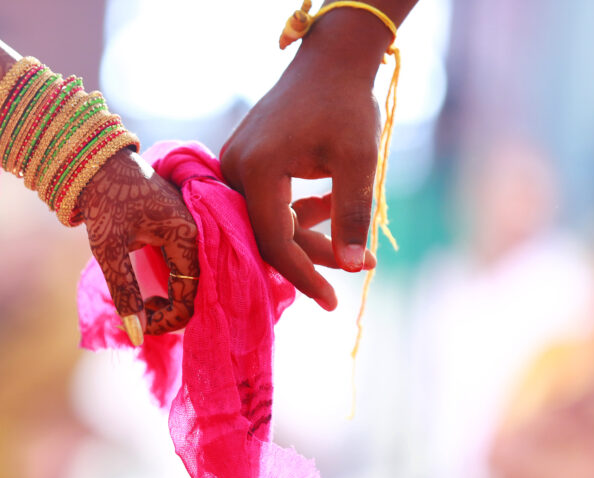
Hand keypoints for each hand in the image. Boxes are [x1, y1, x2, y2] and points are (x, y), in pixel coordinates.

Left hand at [77, 149, 198, 337]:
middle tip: (141, 318)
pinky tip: (151, 292)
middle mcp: (197, 235)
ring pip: (192, 281)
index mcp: (188, 237)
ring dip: (171, 300)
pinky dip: (171, 286)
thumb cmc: (104, 200)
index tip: (140, 326)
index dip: (168, 320)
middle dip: (171, 312)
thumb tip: (136, 335)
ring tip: (145, 306)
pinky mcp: (180, 230)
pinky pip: (185, 268)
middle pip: (196, 290)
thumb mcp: (109, 250)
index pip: (191, 295)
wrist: (96, 161)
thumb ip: (126, 293)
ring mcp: (191, 231)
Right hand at [220, 9, 397, 309]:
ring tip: (352, 237)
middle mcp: (235, 169)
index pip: (273, 241)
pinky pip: (266, 202)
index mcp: (256, 169)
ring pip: (268, 220)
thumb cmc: (347, 105)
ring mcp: (235, 164)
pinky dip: (297, 212)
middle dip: (311, 255)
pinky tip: (329, 203)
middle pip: (267, 234)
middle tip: (356, 266)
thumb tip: (357, 268)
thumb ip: (352, 215)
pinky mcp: (244, 161)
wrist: (330, 60)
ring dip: (307, 233)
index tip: (333, 301)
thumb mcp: (358, 161)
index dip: (303, 275)